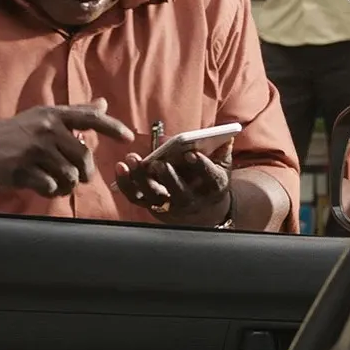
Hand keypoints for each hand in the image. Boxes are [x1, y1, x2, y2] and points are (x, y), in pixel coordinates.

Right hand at [0, 100, 133, 197]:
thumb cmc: (13, 133)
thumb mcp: (43, 117)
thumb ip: (75, 112)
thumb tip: (103, 103)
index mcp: (53, 115)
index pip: (89, 118)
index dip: (112, 128)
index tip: (128, 138)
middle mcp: (46, 129)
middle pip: (84, 157)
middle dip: (85, 173)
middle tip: (78, 178)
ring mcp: (34, 149)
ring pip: (70, 175)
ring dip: (67, 185)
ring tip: (56, 183)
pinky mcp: (22, 169)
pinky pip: (51, 187)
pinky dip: (51, 191)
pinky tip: (42, 186)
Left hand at [114, 147, 230, 220]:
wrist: (203, 213)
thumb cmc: (209, 183)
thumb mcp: (221, 168)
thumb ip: (223, 152)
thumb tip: (228, 136)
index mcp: (212, 187)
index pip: (209, 177)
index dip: (200, 165)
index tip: (191, 153)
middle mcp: (191, 200)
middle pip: (178, 191)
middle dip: (168, 177)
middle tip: (158, 163)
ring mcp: (170, 205)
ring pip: (153, 195)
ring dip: (140, 178)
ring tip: (133, 159)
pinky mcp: (151, 206)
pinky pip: (136, 197)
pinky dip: (126, 183)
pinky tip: (121, 167)